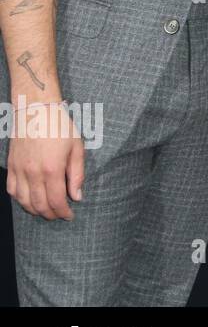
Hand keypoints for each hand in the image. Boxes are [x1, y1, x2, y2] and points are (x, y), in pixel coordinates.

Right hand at [5, 102, 83, 219]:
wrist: (35, 110)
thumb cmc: (60, 127)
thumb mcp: (77, 148)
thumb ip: (77, 174)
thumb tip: (77, 196)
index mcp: (52, 169)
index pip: (56, 201)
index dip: (63, 212)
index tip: (70, 215)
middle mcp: (33, 173)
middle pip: (39, 204)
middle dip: (50, 214)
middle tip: (59, 215)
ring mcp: (19, 170)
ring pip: (23, 201)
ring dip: (35, 210)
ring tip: (46, 211)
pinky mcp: (11, 166)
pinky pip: (12, 190)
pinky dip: (20, 200)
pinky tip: (29, 201)